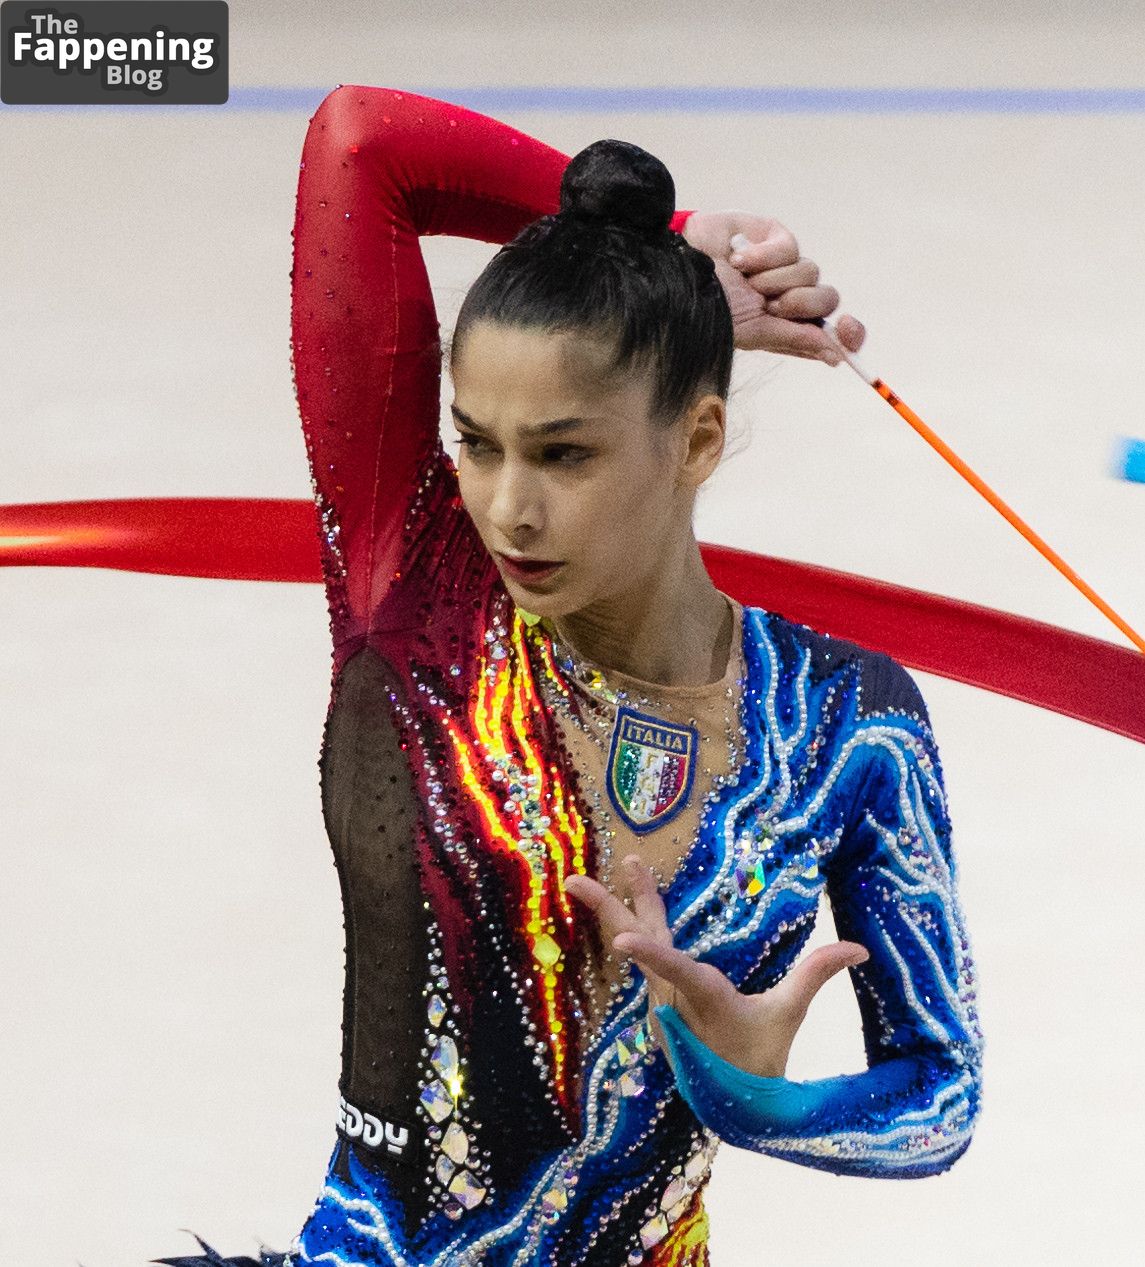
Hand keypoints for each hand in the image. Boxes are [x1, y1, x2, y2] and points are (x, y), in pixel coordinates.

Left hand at [565, 855, 868, 1078]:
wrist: (730, 1105)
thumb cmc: (758, 1059)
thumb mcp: (787, 1017)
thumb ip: (816, 974)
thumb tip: (859, 948)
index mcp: (703, 998)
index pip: (677, 970)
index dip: (651, 951)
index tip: (622, 938)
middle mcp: (671, 997)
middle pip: (636, 943)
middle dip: (605, 909)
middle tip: (572, 881)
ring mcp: (658, 999)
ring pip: (634, 945)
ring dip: (613, 908)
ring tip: (585, 880)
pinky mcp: (656, 1000)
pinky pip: (640, 957)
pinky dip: (628, 929)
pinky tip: (618, 906)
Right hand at [681, 211, 865, 364]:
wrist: (681, 271)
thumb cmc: (710, 308)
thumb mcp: (754, 333)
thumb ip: (795, 340)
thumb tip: (835, 356)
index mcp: (787, 326)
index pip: (832, 331)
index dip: (847, 333)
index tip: (847, 331)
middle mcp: (790, 296)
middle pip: (827, 300)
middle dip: (799, 304)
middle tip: (768, 303)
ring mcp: (784, 266)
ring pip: (811, 272)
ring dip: (774, 280)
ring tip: (744, 281)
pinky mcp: (775, 237)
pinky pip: (791, 247)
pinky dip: (763, 256)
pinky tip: (737, 259)